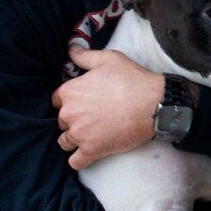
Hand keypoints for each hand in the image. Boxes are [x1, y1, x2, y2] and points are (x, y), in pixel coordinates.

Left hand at [51, 45, 163, 169]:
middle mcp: (69, 114)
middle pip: (61, 121)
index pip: (57, 100)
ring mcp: (79, 134)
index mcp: (70, 91)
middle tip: (92, 117)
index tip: (83, 101)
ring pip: (64, 141)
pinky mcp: (92, 150)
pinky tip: (87, 154)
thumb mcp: (108, 59)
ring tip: (91, 135)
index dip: (70, 100)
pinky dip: (79, 159)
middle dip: (73, 120)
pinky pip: (75, 161)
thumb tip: (70, 49)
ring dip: (74, 139)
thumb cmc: (132, 80)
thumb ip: (84, 56)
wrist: (153, 105)